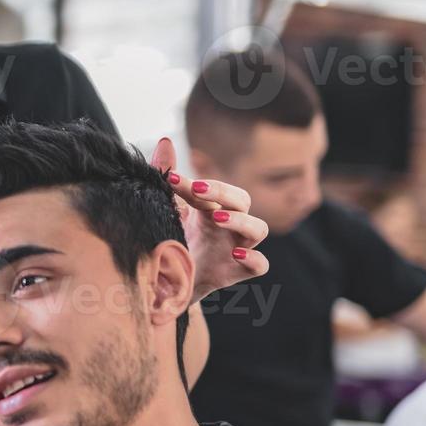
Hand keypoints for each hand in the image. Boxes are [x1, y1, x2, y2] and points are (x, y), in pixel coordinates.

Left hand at [153, 138, 269, 301]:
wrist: (168, 283)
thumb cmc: (173, 242)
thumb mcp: (165, 211)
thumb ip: (164, 179)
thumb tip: (165, 142)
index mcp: (211, 209)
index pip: (213, 190)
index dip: (195, 184)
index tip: (171, 179)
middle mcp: (229, 226)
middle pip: (242, 200)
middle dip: (223, 192)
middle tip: (198, 190)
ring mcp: (237, 248)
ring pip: (258, 229)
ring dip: (242, 221)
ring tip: (218, 219)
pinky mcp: (239, 272)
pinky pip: (260, 264)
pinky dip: (253, 258)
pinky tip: (236, 254)